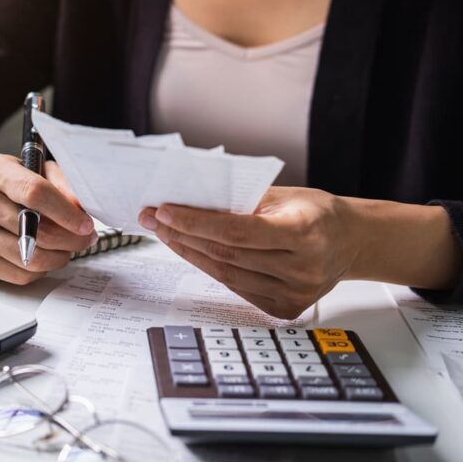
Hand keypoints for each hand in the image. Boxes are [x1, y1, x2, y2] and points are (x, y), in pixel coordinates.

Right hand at [0, 154, 96, 284]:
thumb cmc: (17, 183)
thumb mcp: (41, 170)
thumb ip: (63, 186)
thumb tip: (80, 211)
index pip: (34, 193)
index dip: (66, 213)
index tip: (86, 224)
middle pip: (35, 232)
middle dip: (70, 240)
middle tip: (85, 238)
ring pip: (30, 259)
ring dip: (59, 257)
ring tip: (67, 247)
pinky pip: (20, 275)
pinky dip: (41, 270)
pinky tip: (44, 255)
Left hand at [138, 187, 358, 318]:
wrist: (351, 243)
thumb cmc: (317, 214)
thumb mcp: (285, 196)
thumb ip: (243, 200)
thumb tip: (192, 201)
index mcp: (305, 233)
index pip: (238, 231)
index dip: (197, 223)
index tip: (165, 212)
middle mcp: (302, 269)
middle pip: (226, 254)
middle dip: (182, 235)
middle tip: (153, 219)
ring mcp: (294, 294)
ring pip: (225, 274)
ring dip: (189, 252)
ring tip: (164, 233)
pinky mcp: (283, 309)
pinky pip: (235, 287)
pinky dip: (209, 267)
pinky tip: (190, 251)